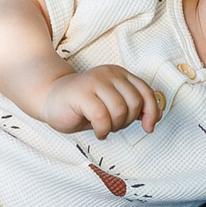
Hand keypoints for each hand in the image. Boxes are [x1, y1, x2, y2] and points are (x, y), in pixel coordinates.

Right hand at [38, 64, 165, 136]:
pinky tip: (97, 132)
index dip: (151, 112)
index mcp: (120, 74)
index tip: (148, 128)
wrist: (50, 98)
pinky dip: (103, 130)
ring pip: (120, 110)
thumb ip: (133, 109)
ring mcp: (94, 81)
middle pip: (135, 103)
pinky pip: (102, 117)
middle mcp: (109, 73)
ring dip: (114, 127)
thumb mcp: (113, 106)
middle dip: (128, 121)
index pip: (146, 91)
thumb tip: (155, 117)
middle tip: (113, 126)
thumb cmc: (84, 106)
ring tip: (104, 128)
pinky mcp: (81, 93)